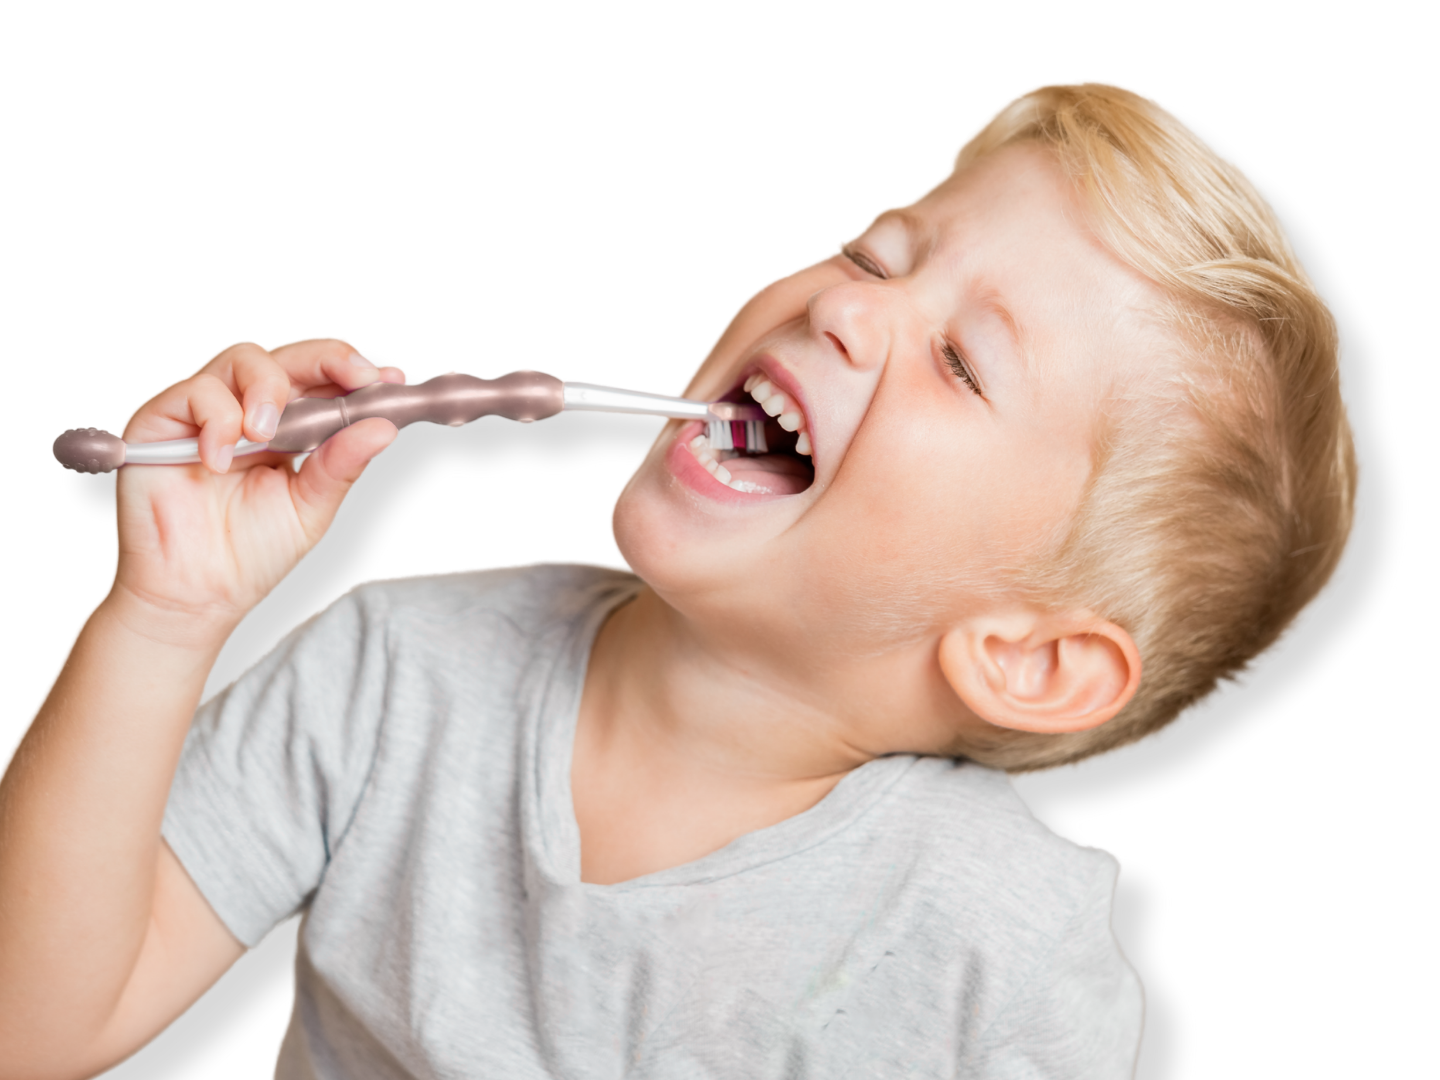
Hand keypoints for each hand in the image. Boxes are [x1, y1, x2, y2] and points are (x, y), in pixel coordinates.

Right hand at [107, 338, 407, 641]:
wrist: (196, 595)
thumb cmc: (249, 554)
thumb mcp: (309, 508)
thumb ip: (340, 465)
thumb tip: (382, 427)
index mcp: (289, 427)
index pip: (321, 379)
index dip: (353, 370)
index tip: (388, 380)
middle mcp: (247, 410)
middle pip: (285, 356)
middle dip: (325, 359)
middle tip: (355, 378)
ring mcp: (204, 411)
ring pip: (240, 358)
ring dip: (267, 389)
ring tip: (268, 436)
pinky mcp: (160, 421)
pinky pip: (193, 393)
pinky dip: (216, 421)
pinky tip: (221, 461)